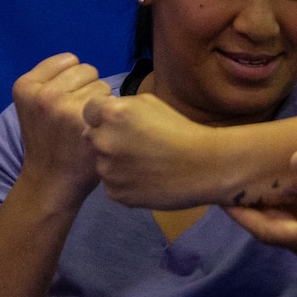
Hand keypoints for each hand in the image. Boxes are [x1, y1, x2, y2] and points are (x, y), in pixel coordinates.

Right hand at [12, 54, 110, 207]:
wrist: (51, 180)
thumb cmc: (49, 139)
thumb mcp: (34, 105)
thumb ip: (52, 80)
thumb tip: (83, 66)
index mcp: (25, 85)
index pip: (69, 60)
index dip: (73, 80)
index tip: (66, 100)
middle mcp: (43, 94)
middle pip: (87, 70)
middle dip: (87, 89)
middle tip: (76, 115)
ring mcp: (65, 108)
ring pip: (102, 86)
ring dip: (101, 102)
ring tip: (87, 123)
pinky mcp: (86, 122)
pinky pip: (112, 103)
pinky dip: (111, 115)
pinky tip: (98, 130)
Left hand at [82, 91, 231, 209]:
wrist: (206, 166)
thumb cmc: (182, 129)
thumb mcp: (150, 103)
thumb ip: (120, 106)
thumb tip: (102, 118)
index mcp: (111, 114)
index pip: (89, 111)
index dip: (105, 117)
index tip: (123, 124)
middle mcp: (104, 141)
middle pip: (92, 137)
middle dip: (109, 139)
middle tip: (136, 145)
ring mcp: (108, 170)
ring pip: (102, 163)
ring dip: (116, 163)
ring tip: (145, 164)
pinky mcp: (116, 193)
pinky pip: (113, 185)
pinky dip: (125, 182)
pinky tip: (147, 179)